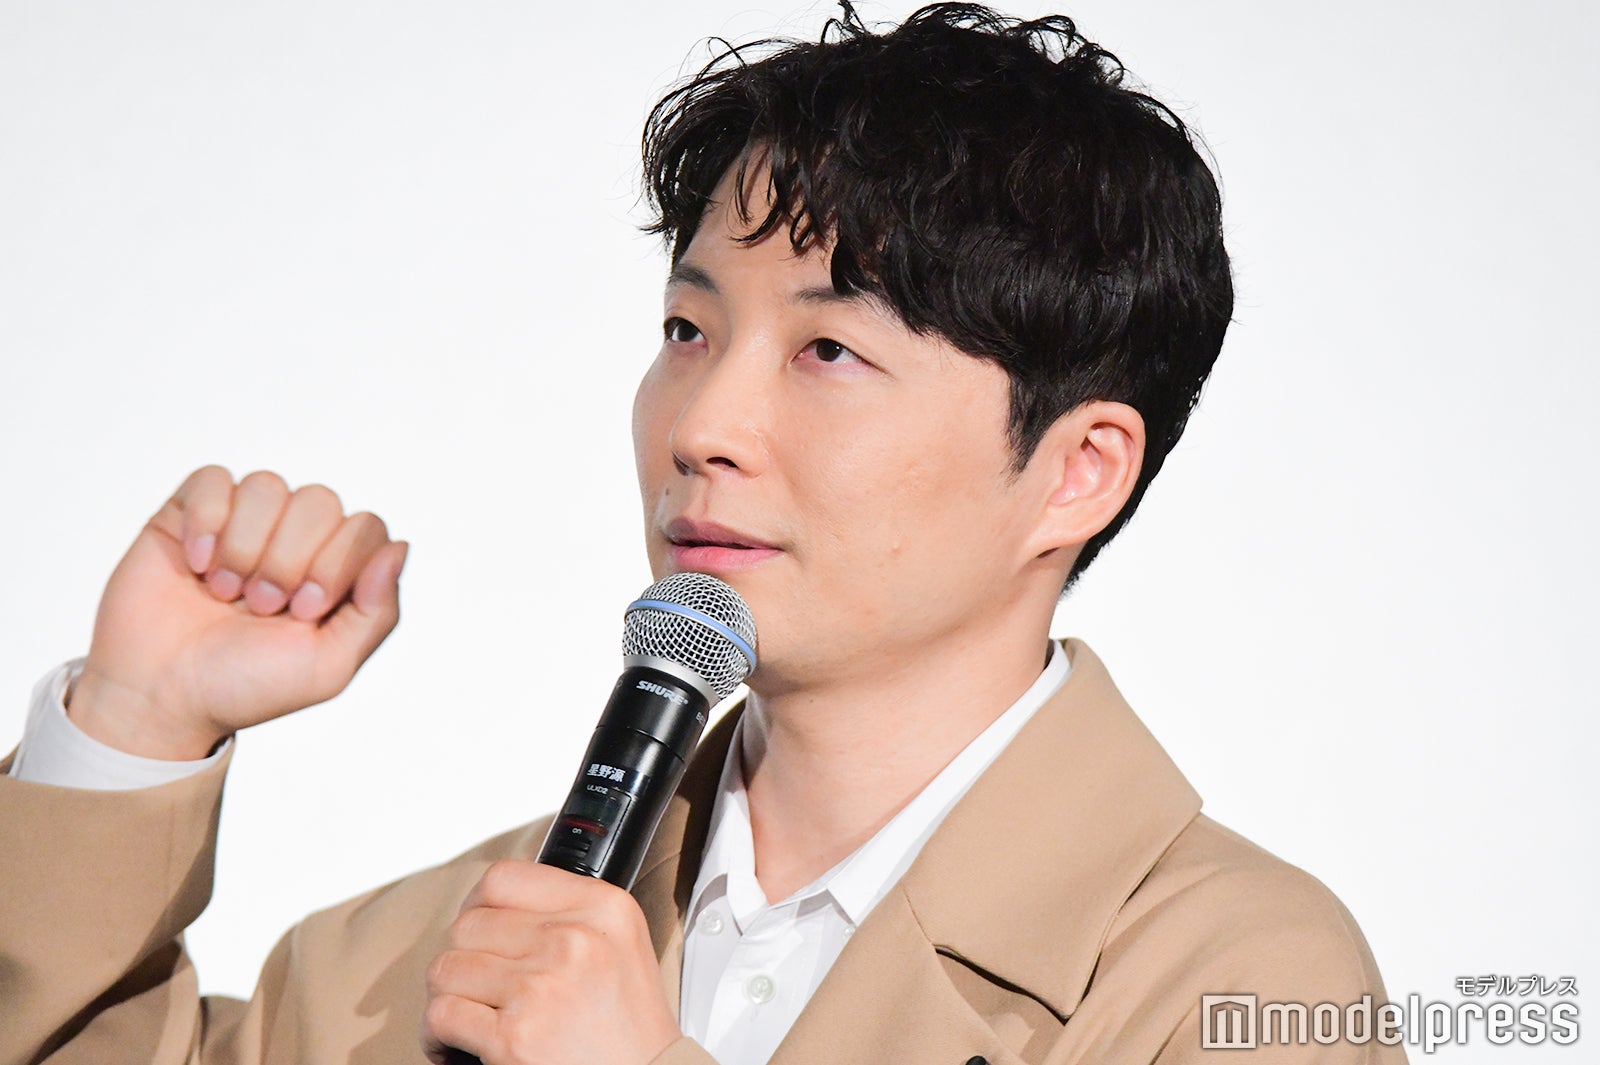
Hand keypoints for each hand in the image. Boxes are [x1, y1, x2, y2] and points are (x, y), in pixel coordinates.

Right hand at [69, 464, 408, 758]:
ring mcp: (243, 523)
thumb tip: (400, 547)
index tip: (304, 610)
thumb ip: (377, 610)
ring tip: (224, 592)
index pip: (366, 527)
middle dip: (290, 558)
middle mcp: (294, 539)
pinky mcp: (190, 515)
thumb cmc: (247, 685)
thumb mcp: (330, 664)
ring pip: (267, 485)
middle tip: (261, 605)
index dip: (338, 562)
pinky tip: (196, 564)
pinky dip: (206, 520)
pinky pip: (213, 479)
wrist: (162, 697)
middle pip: (319, 500)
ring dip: (246, 544)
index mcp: (336, 570)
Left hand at [422, 861, 680, 1064]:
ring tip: (467, 1017)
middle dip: (463, 961)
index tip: (476, 932)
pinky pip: (441, 1015)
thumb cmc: (630, 1031)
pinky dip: (437, 1036)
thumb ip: (568, 915)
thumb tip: (492, 908)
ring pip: (446, 969)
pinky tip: (455, 1045)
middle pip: (468, 926)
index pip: (504, 879)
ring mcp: (542, 987)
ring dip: (448, 998)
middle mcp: (575, 939)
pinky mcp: (515, 1037)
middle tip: (476, 988)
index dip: (476, 907)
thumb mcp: (620, 946)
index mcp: (603, 909)